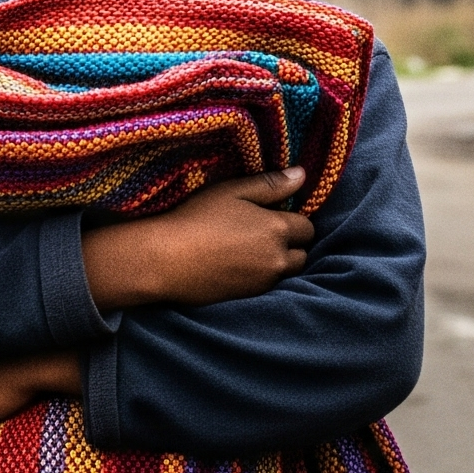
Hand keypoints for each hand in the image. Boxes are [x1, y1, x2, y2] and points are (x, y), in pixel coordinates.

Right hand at [82, 167, 311, 311]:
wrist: (166, 259)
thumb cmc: (197, 218)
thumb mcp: (232, 191)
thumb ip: (270, 184)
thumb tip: (302, 175)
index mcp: (277, 229)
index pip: (307, 227)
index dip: (293, 219)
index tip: (273, 214)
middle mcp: (277, 259)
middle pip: (302, 254)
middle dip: (291, 244)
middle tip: (263, 232)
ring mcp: (264, 282)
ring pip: (286, 272)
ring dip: (279, 261)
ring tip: (252, 249)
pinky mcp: (249, 297)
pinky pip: (268, 285)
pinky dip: (262, 275)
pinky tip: (239, 264)